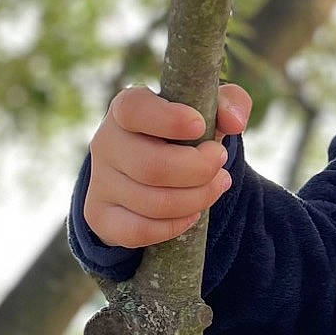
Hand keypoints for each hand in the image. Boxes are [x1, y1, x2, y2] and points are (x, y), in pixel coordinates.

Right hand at [82, 82, 252, 248]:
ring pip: (152, 203)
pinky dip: (174, 226)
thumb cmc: (183, 132)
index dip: (170, 120)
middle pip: (152, 167)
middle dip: (199, 170)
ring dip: (197, 198)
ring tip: (217, 185)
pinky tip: (193, 213)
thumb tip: (234, 122)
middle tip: (220, 162)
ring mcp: (100, 182)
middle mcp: (106, 143)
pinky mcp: (101, 216)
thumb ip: (230, 103)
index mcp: (126, 108)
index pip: (134, 110)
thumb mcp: (208, 110)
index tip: (200, 126)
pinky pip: (138, 231)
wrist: (152, 168)